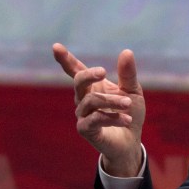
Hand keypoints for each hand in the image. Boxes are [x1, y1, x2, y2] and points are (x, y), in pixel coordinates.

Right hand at [53, 43, 145, 176]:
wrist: (131, 142)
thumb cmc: (129, 114)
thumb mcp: (133, 92)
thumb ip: (127, 74)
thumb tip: (126, 51)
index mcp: (93, 86)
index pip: (76, 70)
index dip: (65, 59)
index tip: (56, 46)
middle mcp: (83, 99)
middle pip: (78, 81)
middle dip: (89, 74)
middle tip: (104, 72)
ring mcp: (82, 114)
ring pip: (91, 101)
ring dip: (112, 101)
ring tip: (128, 105)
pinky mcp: (85, 129)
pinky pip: (95, 119)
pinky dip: (113, 117)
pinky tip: (126, 119)